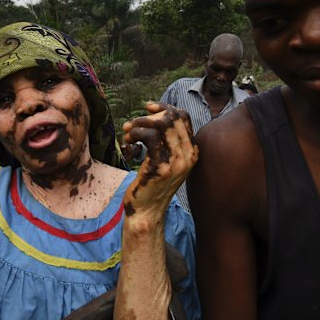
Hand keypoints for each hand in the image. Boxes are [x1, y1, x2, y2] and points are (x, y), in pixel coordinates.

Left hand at [121, 101, 197, 217]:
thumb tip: (155, 114)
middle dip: (149, 115)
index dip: (164, 107)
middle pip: (173, 117)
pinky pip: (149, 136)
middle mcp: (188, 155)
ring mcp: (176, 162)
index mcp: (191, 151)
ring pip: (161, 124)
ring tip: (128, 133)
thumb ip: (167, 141)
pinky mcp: (160, 167)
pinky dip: (135, 133)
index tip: (148, 108)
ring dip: (139, 123)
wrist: (147, 212)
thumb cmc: (152, 184)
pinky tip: (128, 142)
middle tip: (131, 125)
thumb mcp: (166, 160)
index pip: (183, 117)